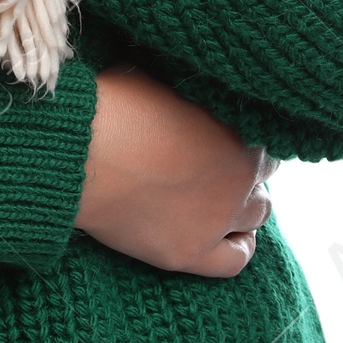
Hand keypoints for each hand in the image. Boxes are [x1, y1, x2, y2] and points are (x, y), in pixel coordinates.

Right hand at [74, 65, 274, 278]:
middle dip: (243, 173)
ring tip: (218, 198)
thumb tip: (197, 93)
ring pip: (257, 216)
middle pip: (261, 180)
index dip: (241, 138)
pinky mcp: (188, 253)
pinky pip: (235, 260)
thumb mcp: (167, 82)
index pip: (264, 140)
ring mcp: (216, 220)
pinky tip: (227, 235)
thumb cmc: (114, 105)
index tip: (222, 138)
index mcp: (240, 132)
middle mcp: (239, 181)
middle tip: (216, 167)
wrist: (78, 152)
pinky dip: (238, 246)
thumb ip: (197, 95)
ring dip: (243, 205)